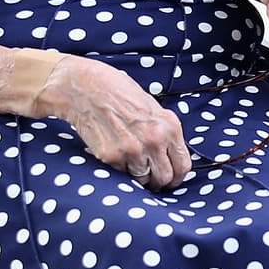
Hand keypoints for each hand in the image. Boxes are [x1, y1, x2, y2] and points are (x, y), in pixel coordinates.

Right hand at [36, 55, 190, 188]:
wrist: (86, 87)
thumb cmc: (119, 92)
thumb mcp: (152, 106)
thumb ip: (164, 131)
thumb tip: (172, 156)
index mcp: (169, 126)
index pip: (183, 165)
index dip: (177, 177)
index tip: (171, 179)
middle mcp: (154, 140)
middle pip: (164, 178)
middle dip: (159, 182)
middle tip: (151, 178)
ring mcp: (132, 150)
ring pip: (143, 180)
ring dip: (138, 176)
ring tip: (130, 160)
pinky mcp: (111, 156)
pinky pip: (122, 174)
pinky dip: (120, 169)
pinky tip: (115, 152)